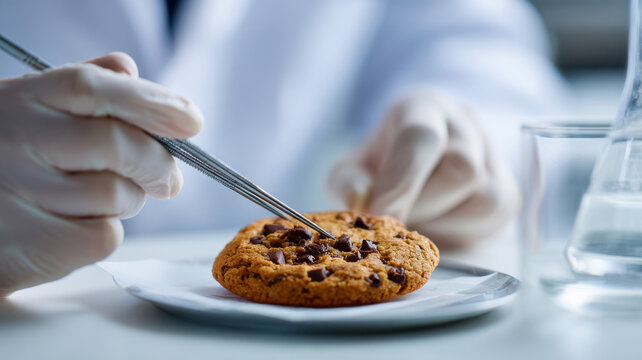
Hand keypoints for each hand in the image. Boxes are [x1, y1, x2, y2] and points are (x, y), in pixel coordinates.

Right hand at [0, 53, 202, 295]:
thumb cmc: (5, 158)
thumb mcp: (27, 108)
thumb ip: (79, 87)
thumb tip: (129, 71)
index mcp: (21, 99)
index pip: (93, 86)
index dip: (153, 102)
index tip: (192, 121)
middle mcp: (16, 139)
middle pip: (118, 145)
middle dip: (158, 165)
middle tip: (168, 181)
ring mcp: (18, 191)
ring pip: (116, 195)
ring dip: (129, 201)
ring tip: (102, 201)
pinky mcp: (29, 244)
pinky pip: (102, 236)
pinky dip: (105, 233)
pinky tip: (76, 226)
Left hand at [327, 91, 518, 248]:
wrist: (413, 174)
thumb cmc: (380, 168)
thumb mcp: (352, 170)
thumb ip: (348, 183)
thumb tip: (360, 199)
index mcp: (422, 108)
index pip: (422, 136)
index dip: (402, 179)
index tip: (378, 213)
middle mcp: (464, 121)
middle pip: (462, 168)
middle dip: (423, 204)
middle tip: (394, 218)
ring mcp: (493, 153)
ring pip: (485, 198)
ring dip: (443, 221)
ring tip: (417, 217)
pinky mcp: (508, 190)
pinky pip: (495, 217)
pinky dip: (461, 229)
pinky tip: (438, 222)